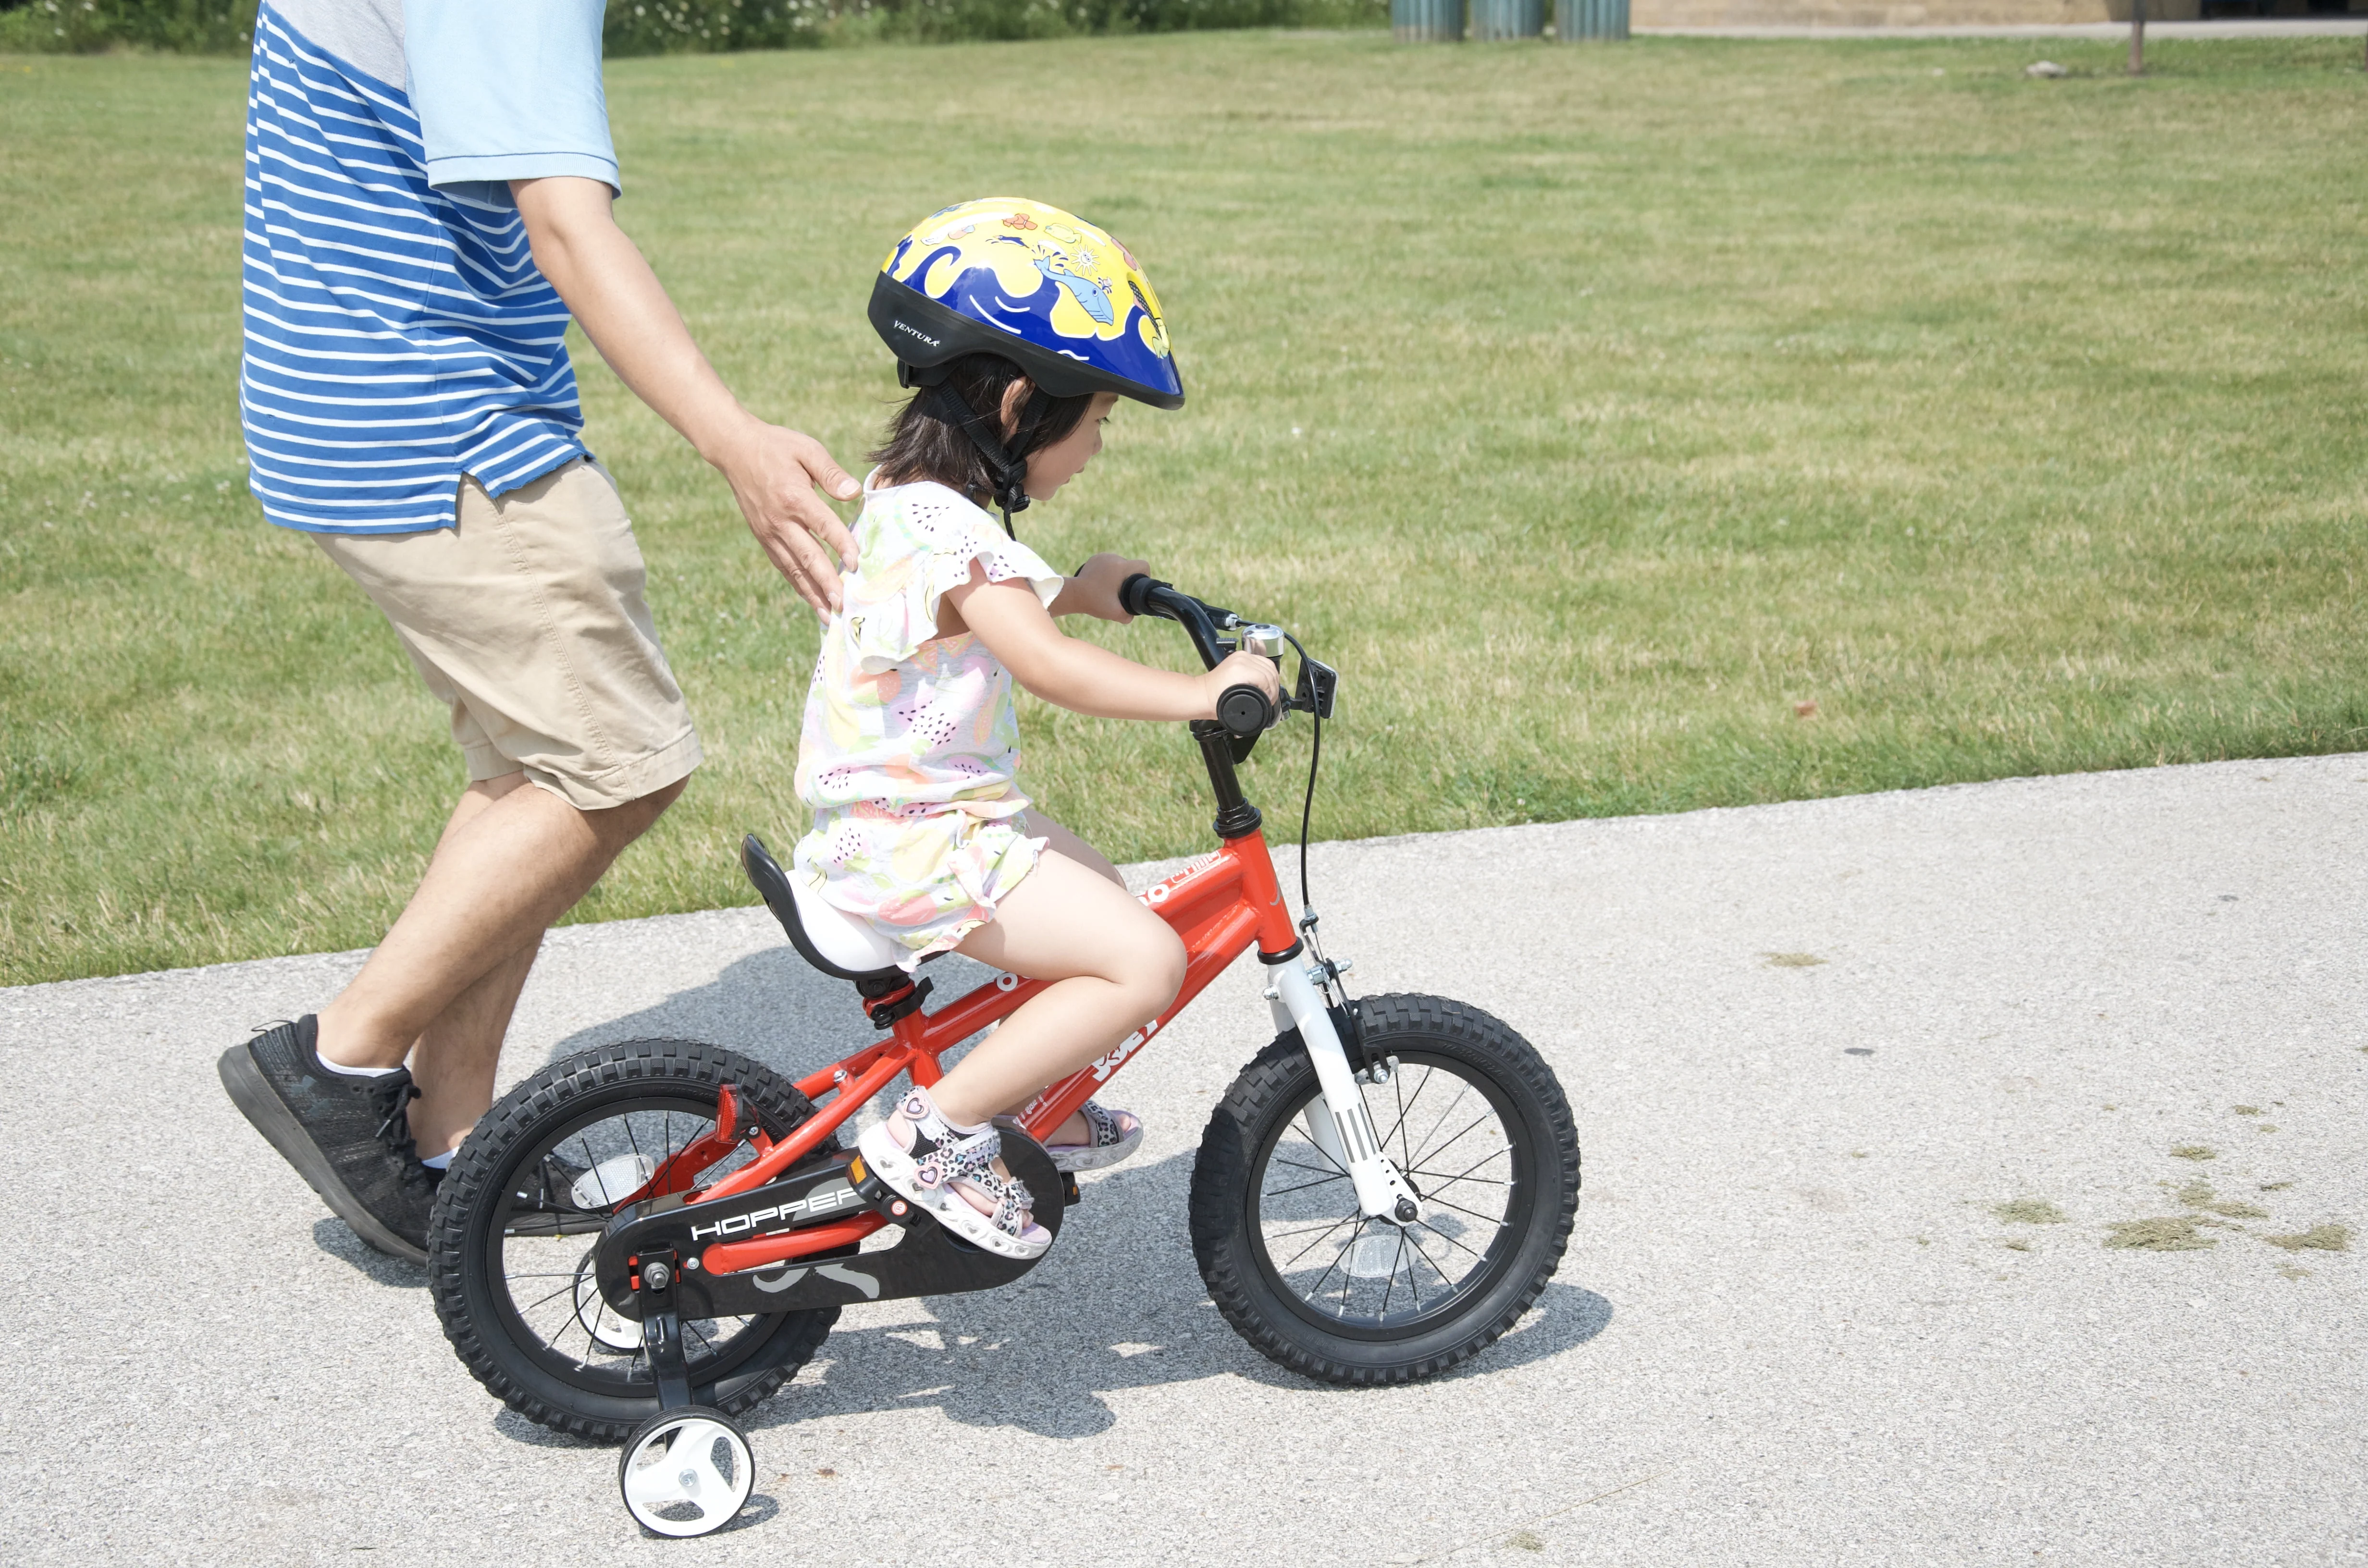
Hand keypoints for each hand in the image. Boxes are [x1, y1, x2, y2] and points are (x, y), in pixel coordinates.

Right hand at [709, 417, 861, 612]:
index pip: (823, 525)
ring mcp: (769, 532)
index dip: (841, 545)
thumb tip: (854, 492)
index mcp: (794, 496)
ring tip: (828, 614)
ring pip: (793, 568)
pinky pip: (782, 565)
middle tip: (843, 604)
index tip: (856, 564)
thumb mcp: (806, 449)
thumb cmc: (776, 446)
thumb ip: (831, 472)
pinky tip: (811, 598)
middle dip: (826, 583)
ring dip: (812, 592)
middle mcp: (780, 520)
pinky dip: (797, 584)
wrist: (735, 449)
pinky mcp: (763, 537)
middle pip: (808, 556)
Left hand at [1059, 553, 1149, 622]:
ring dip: (1119, 573)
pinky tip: (1104, 581)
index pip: (1143, 565)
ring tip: (1111, 587)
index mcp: (1121, 567)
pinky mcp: (1096, 558)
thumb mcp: (1114, 613)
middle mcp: (1114, 558)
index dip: (1145, 575)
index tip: (1138, 585)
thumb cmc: (1094, 602)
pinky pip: (1109, 562)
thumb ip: (1128, 616)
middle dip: (1130, 577)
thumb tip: (1132, 615)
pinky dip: (1109, 571)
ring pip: (1120, 564)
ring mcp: (1104, 556)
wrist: (1073, 594)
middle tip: (1121, 591)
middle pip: (1131, 565)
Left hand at [1200, 649, 1281, 717]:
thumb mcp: (1238, 704)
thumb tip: (1268, 699)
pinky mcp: (1240, 656)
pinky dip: (1265, 671)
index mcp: (1241, 669)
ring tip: (1269, 691)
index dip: (1271, 692)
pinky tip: (1264, 681)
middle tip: (1271, 698)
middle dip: (1273, 687)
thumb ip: (1255, 700)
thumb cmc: (1215, 702)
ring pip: (1268, 665)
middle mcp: (1242, 659)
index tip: (1270, 701)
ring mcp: (1241, 656)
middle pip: (1270, 671)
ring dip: (1271, 679)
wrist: (1202, 694)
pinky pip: (1261, 661)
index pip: (1266, 679)